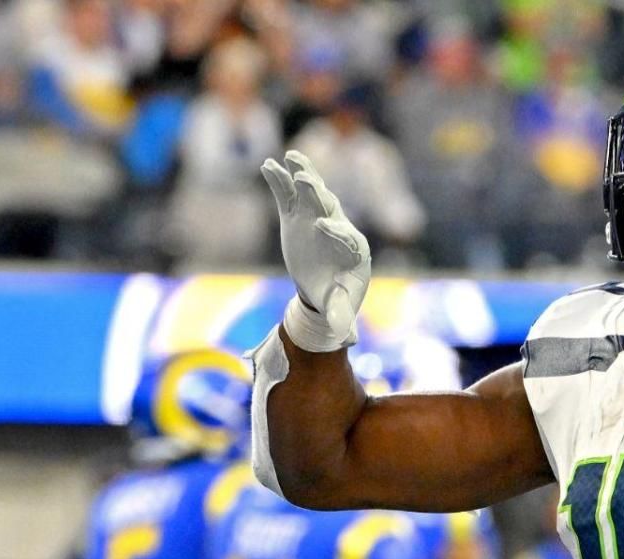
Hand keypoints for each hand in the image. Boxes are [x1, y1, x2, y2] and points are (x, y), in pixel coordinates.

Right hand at [260, 150, 370, 352]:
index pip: (348, 237)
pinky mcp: (296, 215)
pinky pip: (287, 196)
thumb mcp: (339, 308)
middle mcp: (337, 227)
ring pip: (311, 194)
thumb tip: (345, 334)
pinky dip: (280, 181)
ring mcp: (316, 217)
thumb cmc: (337, 297)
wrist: (323, 287)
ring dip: (302, 176)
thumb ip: (341, 317)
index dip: (335, 232)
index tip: (321, 227)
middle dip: (319, 195)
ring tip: (292, 159)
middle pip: (330, 208)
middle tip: (308, 182)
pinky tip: (269, 166)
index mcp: (355, 250)